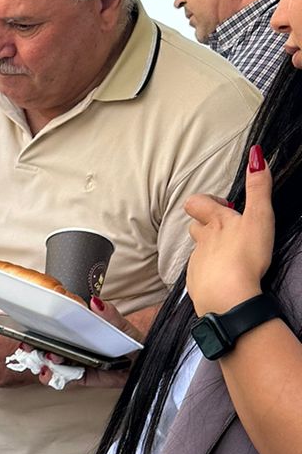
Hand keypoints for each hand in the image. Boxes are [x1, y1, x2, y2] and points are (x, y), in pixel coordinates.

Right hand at [33, 297, 143, 388]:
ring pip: (54, 365)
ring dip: (45, 365)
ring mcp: (78, 363)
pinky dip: (58, 379)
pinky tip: (52, 375)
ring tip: (46, 365)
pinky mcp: (84, 378)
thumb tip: (95, 302)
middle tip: (31, 349)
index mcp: (81, 331)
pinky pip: (67, 380)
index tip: (30, 332)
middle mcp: (75, 346)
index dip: (39, 331)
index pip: (56, 329)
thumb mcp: (122, 326)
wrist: (147, 363)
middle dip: (35, 350)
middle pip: (49, 348)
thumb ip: (110, 315)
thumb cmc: (134, 341)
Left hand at [185, 145, 274, 316]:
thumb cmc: (245, 256)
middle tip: (229, 231)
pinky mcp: (196, 285)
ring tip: (228, 256)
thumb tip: (256, 155)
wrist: (228, 298)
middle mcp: (200, 242)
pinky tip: (223, 278)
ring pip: (197, 250)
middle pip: (194, 227)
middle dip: (207, 225)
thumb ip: (259, 187)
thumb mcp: (259, 217)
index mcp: (214, 223)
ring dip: (210, 249)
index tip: (227, 206)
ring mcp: (196, 264)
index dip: (208, 201)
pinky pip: (199, 274)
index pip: (197, 202)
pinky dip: (209, 272)